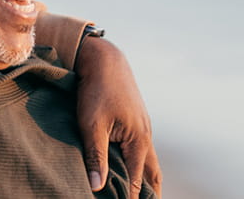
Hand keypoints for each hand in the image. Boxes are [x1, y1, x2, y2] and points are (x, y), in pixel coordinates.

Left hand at [75, 37, 162, 197]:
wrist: (106, 60)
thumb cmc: (97, 91)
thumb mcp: (92, 125)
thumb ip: (95, 157)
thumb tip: (97, 186)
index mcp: (138, 141)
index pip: (135, 180)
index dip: (129, 198)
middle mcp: (145, 136)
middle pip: (151, 174)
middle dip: (149, 193)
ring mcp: (143, 128)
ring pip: (149, 161)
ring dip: (146, 179)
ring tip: (144, 194)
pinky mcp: (136, 121)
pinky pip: (142, 149)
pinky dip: (140, 164)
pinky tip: (132, 167)